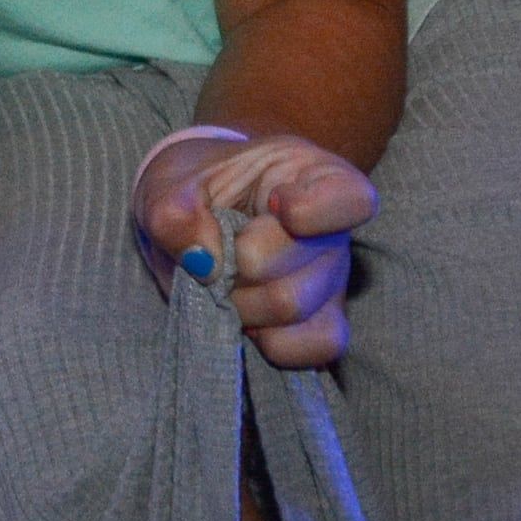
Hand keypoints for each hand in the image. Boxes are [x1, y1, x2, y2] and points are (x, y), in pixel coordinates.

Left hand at [134, 134, 376, 368]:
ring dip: (241, 302)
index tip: (272, 204)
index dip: (311, 210)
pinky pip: (315, 347)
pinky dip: (269, 341)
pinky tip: (245, 317)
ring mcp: (334, 279)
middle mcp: (334, 229)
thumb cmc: (192, 192)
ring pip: (292, 307)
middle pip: (301, 264)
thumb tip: (206, 263)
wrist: (190, 221)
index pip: (352, 199)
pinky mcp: (326, 322)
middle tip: (217, 253)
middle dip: (241, 265)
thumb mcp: (168, 187)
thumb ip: (174, 214)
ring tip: (223, 284)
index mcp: (310, 173)